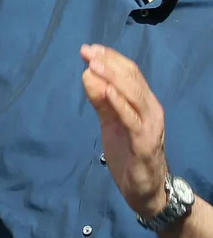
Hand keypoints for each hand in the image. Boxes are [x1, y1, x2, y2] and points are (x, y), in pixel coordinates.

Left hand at [81, 44, 168, 218]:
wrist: (144, 189)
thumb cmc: (128, 152)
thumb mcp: (110, 123)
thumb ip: (100, 101)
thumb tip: (88, 74)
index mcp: (143, 103)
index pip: (130, 73)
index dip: (111, 59)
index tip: (90, 48)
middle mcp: (151, 110)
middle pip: (132, 79)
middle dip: (109, 63)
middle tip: (88, 51)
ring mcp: (150, 126)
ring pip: (134, 95)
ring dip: (113, 78)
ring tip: (94, 64)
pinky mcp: (144, 143)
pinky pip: (132, 120)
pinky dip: (120, 104)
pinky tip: (108, 91)